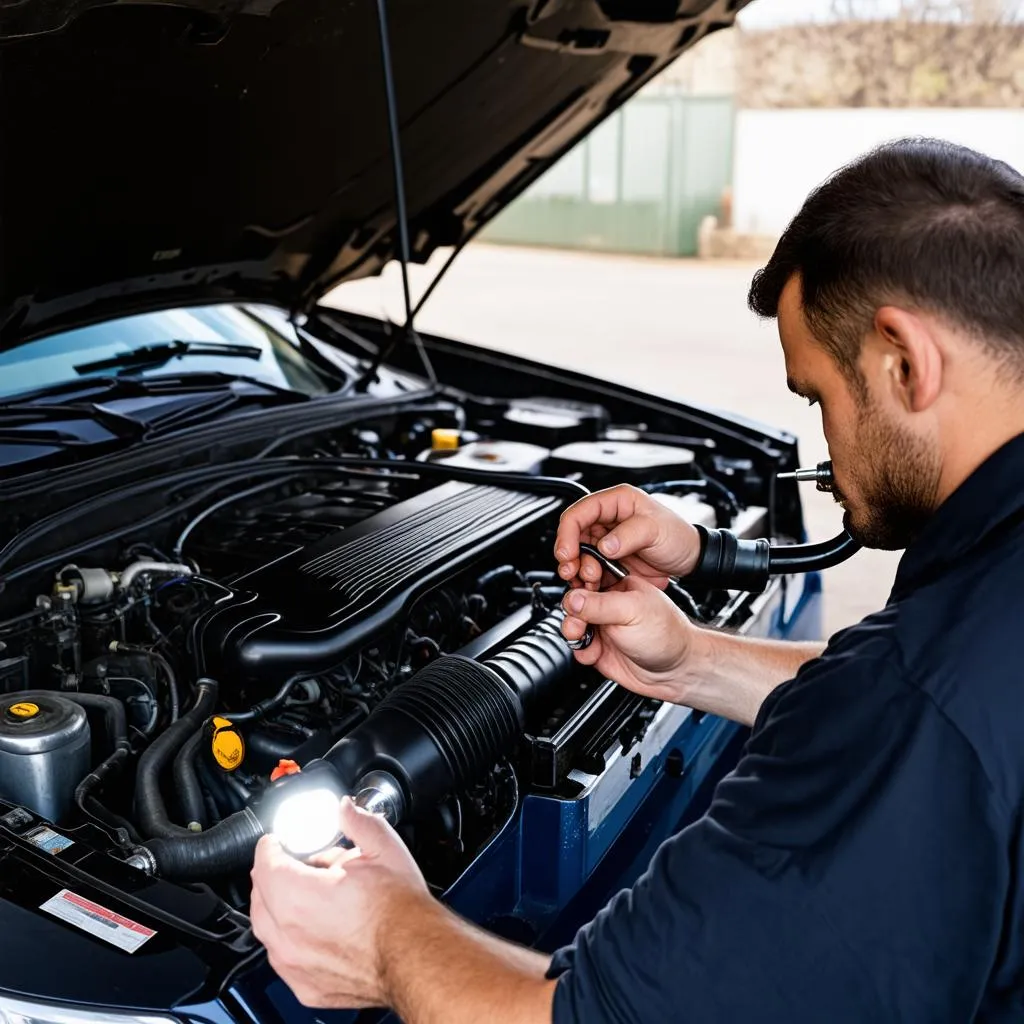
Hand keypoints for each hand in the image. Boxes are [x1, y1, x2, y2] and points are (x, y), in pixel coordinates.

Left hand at [250, 797, 430, 1009]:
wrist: (415, 955)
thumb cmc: (401, 910)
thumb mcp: (382, 848)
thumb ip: (356, 821)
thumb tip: (345, 808)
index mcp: (297, 895)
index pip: (265, 862)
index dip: (273, 845)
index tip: (281, 841)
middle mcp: (287, 933)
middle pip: (261, 895)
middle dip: (275, 874)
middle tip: (298, 863)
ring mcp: (294, 964)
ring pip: (267, 928)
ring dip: (280, 907)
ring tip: (310, 894)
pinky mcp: (305, 986)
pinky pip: (284, 957)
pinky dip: (292, 940)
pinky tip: (317, 928)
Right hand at [554, 484, 701, 590]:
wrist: (690, 559)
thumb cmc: (678, 536)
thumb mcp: (656, 529)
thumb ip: (629, 535)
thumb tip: (604, 545)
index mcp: (617, 502)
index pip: (580, 512)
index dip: (568, 532)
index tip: (567, 553)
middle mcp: (608, 519)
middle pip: (574, 535)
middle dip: (569, 555)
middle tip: (572, 571)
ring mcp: (607, 540)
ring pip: (579, 554)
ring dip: (577, 569)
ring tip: (585, 581)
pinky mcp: (610, 560)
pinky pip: (590, 568)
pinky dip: (586, 579)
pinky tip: (590, 586)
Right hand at [560, 575, 697, 703]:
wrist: (678, 671)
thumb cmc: (668, 634)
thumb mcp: (633, 612)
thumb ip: (600, 605)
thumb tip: (572, 598)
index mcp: (619, 585)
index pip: (587, 577)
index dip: (577, 585)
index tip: (575, 594)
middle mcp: (609, 605)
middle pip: (575, 602)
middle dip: (571, 613)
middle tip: (578, 623)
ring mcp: (604, 627)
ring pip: (573, 625)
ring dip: (572, 632)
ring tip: (582, 637)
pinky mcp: (600, 648)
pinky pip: (579, 647)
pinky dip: (581, 651)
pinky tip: (593, 653)